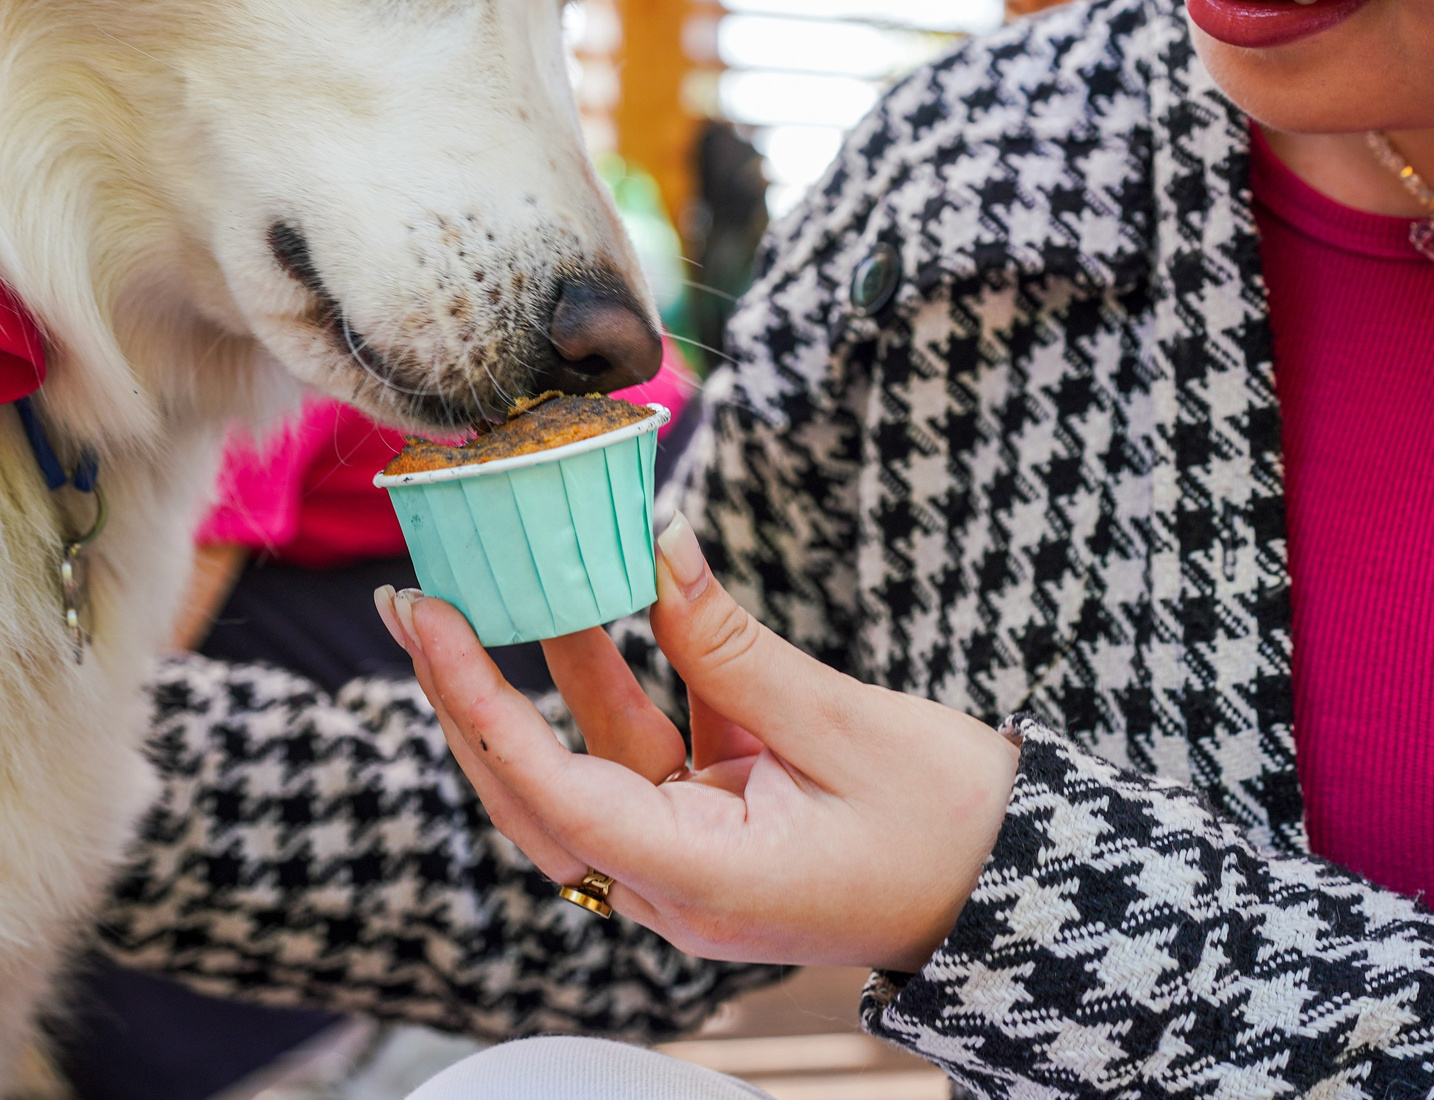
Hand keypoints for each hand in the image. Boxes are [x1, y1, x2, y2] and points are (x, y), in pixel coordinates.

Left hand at [373, 520, 1018, 972]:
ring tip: (479, 584)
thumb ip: (733, 643)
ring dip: (532, 679)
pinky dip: (607, 685)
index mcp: (703, 883)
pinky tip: (585, 606)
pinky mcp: (712, 830)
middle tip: (412, 597)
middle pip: (533, 791)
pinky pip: (637, 756)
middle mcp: (675, 888)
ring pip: (578, 767)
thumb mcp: (844, 722)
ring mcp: (690, 862)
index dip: (481, 702)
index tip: (430, 620)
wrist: (1022, 892)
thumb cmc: (955, 825)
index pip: (554, 792)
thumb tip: (656, 541)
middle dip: (466, 695)